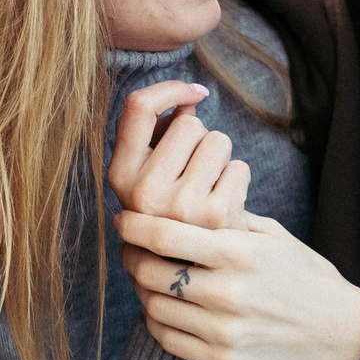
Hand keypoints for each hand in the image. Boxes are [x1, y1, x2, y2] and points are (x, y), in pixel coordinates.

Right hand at [108, 80, 247, 230]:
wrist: (195, 270)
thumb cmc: (175, 210)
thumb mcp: (153, 172)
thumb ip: (163, 131)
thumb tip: (192, 95)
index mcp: (120, 176)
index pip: (138, 106)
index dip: (170, 89)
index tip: (194, 93)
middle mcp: (143, 192)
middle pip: (189, 124)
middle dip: (200, 139)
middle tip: (194, 174)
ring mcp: (180, 206)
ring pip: (218, 141)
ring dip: (220, 160)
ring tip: (208, 189)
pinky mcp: (215, 216)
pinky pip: (239, 167)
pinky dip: (237, 180)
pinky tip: (224, 205)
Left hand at [116, 210, 359, 359]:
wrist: (343, 334)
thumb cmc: (306, 278)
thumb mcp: (274, 237)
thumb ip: (227, 220)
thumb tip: (179, 202)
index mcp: (240, 253)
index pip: (166, 235)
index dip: (134, 226)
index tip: (123, 220)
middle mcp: (228, 293)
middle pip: (151, 272)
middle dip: (132, 257)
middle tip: (131, 249)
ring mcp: (224, 332)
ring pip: (154, 307)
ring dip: (143, 291)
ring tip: (148, 279)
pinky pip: (168, 340)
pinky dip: (157, 322)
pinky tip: (164, 308)